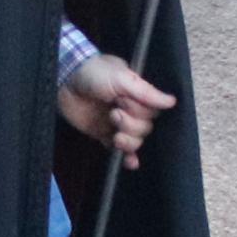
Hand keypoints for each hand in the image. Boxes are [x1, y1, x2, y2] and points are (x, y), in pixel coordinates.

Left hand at [59, 54, 175, 166]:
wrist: (64, 82)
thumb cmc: (94, 74)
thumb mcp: (121, 77)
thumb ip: (146, 92)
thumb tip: (172, 102)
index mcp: (137, 94)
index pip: (152, 112)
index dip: (141, 111)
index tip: (123, 102)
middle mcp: (130, 110)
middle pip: (146, 128)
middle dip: (131, 124)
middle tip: (113, 112)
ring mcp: (117, 124)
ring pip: (136, 140)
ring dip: (128, 141)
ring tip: (114, 132)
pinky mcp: (104, 136)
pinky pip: (120, 151)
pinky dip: (127, 158)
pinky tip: (130, 162)